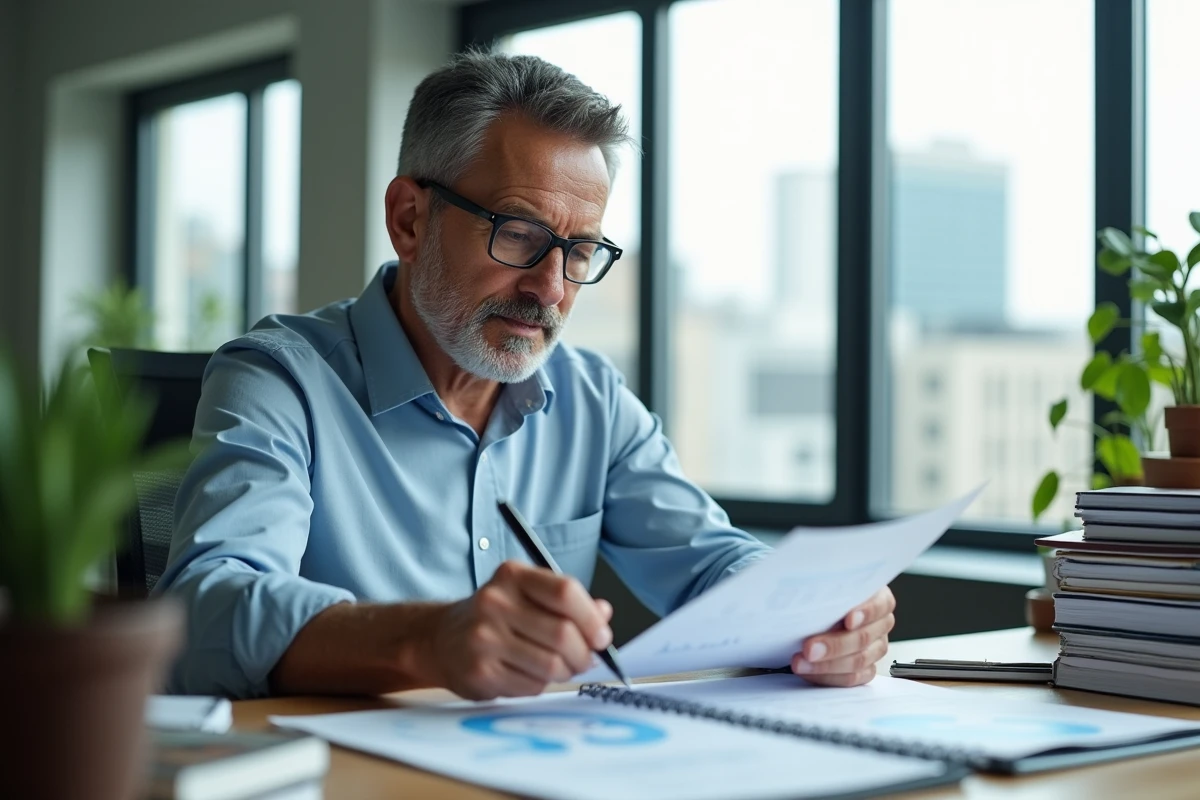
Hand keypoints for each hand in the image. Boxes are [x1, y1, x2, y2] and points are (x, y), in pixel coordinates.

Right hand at [424, 560, 612, 699]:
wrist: (441, 639)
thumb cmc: (497, 616)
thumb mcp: (529, 595)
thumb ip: (568, 602)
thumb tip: (604, 614)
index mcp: (513, 575)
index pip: (565, 591)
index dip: (591, 619)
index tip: (601, 637)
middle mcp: (494, 602)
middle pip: (563, 634)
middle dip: (583, 654)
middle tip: (584, 659)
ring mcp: (484, 638)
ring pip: (551, 665)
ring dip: (565, 672)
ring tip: (558, 667)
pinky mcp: (479, 672)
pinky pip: (532, 686)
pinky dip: (540, 684)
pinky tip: (528, 674)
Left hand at [791, 587, 894, 686]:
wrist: (816, 613)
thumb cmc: (824, 596)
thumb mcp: (826, 586)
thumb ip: (826, 590)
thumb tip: (811, 593)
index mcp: (878, 598)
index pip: (880, 605)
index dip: (866, 613)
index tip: (848, 620)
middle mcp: (880, 624)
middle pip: (864, 638)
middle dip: (834, 645)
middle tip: (809, 648)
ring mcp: (876, 648)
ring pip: (858, 661)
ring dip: (826, 665)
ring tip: (800, 662)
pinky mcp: (866, 669)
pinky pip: (851, 678)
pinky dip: (828, 677)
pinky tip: (809, 672)